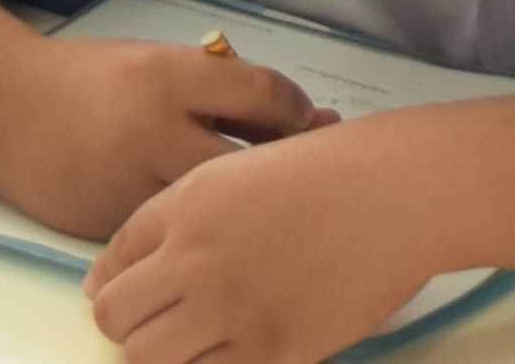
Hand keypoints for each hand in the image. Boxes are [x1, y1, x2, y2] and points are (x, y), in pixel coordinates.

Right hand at [3, 35, 333, 244]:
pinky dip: (194, 225)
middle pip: (245, 159)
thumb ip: (212, 82)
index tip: (312, 116)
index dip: (298, 107)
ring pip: (208, 206)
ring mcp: (126, 183)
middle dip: (284, 161)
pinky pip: (169, 231)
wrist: (2, 110)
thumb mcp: (154, 58)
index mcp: (166, 76)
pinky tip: (215, 219)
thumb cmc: (90, 79)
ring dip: (242, 201)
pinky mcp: (107, 224)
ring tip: (268, 194)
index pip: (259, 93)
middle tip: (309, 159)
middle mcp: (150, 131)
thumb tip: (287, 110)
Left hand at [85, 126, 431, 363]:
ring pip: (149, 358)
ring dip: (166, 353)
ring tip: (200, 340)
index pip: (111, 261)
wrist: (402, 190)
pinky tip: (243, 349)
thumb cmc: (337, 169)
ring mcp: (232, 309)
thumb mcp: (247, 168)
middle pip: (114, 316)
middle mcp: (196, 257)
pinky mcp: (274, 351)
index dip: (114, 284)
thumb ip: (191, 213)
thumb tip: (141, 266)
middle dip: (129, 323)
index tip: (132, 295)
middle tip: (162, 323)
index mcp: (187, 204)